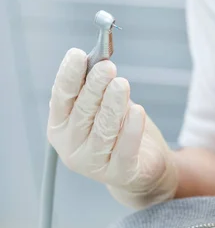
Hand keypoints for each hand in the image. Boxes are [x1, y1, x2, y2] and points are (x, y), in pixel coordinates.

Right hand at [47, 48, 177, 208]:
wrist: (142, 168)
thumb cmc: (120, 130)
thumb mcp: (105, 106)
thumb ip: (98, 87)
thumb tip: (99, 59)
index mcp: (60, 125)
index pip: (61, 97)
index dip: (69, 75)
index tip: (77, 54)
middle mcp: (70, 146)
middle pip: (83, 111)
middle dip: (95, 87)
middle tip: (107, 67)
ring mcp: (92, 163)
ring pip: (103, 130)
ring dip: (113, 105)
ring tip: (122, 84)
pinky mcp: (119, 173)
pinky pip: (125, 149)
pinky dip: (131, 130)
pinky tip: (138, 111)